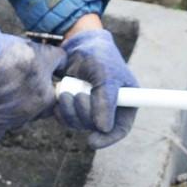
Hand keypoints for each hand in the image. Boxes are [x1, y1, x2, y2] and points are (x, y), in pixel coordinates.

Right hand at [0, 31, 63, 143]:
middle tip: (16, 84)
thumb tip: (64, 64)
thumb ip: (60, 60)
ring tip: (0, 90)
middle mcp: (31, 114)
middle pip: (33, 113)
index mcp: (46, 100)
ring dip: (9, 109)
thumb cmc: (17, 56)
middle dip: (27, 102)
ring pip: (14, 120)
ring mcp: (12, 121)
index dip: (44, 91)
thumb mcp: (45, 52)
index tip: (34, 81)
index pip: (51, 103)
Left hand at [56, 26, 137, 148]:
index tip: (92, 141)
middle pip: (96, 129)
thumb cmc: (98, 55)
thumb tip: (103, 128)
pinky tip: (60, 96)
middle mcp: (109, 109)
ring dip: (71, 112)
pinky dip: (62, 112)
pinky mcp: (75, 107)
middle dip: (84, 115)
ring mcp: (91, 109)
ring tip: (66, 93)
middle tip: (78, 95)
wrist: (78, 44)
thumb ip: (106, 100)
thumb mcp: (105, 74)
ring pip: (80, 125)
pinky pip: (67, 120)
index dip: (108, 139)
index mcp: (126, 102)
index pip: (120, 129)